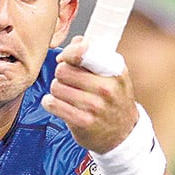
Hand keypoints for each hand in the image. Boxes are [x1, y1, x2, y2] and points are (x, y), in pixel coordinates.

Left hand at [41, 36, 139, 152]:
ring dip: (57, 90)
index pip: (83, 52)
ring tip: (66, 95)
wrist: (124, 134)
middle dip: (61, 74)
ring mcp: (95, 106)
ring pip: (56, 87)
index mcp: (114, 70)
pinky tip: (58, 104)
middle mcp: (106, 87)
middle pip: (63, 70)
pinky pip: (53, 104)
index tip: (65, 59)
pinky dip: (50, 103)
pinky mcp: (83, 122)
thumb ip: (95, 54)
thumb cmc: (115, 100)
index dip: (68, 54)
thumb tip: (77, 40)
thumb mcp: (113, 74)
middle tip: (68, 82)